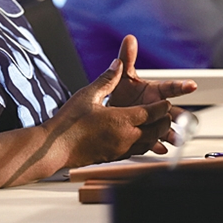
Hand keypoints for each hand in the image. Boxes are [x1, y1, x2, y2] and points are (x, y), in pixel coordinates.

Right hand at [42, 55, 176, 167]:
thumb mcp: (88, 94)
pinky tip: (139, 138)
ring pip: (148, 143)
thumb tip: (117, 64)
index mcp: (121, 120)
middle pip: (156, 130)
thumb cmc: (68, 123)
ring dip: (155, 134)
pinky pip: (137, 151)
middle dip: (164, 121)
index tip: (166, 101)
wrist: (55, 149)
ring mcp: (121, 150)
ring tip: (157, 126)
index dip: (162, 106)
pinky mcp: (114, 157)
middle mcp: (125, 137)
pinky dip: (144, 143)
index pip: (152, 113)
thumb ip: (107, 79)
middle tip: (167, 113)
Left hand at [106, 35, 196, 149]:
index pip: (170, 87)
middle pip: (175, 111)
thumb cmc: (121, 90)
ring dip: (174, 133)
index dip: (181, 86)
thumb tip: (129, 38)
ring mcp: (154, 120)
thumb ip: (127, 57)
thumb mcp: (123, 74)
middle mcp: (158, 106)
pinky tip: (161, 149)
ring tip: (178, 139)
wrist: (111, 108)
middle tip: (190, 120)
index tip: (192, 85)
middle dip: (182, 116)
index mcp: (156, 91)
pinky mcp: (147, 132)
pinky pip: (154, 140)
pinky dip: (158, 144)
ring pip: (168, 128)